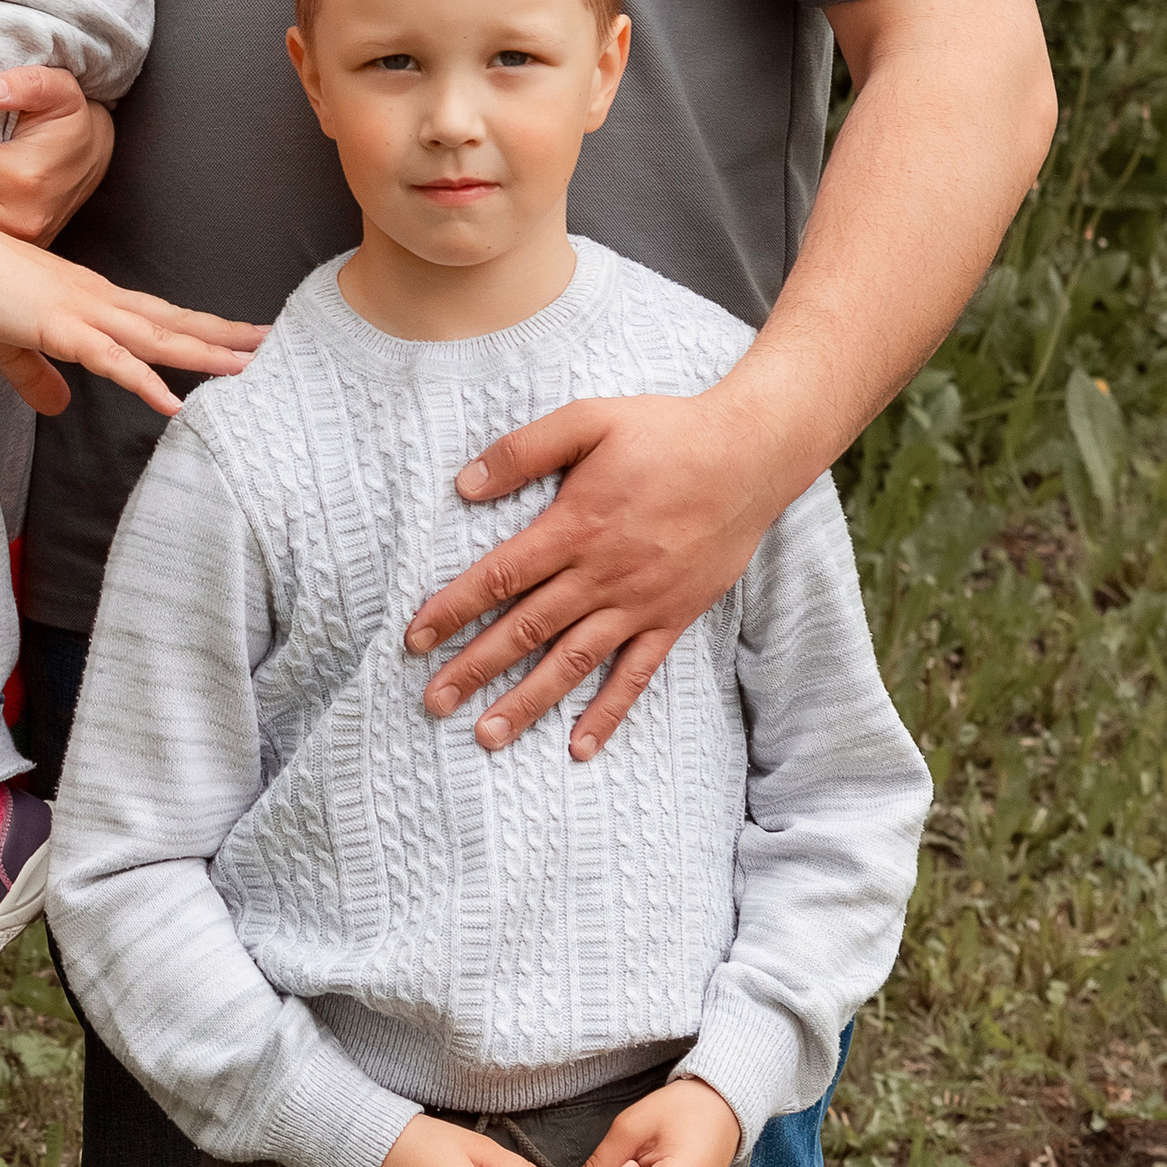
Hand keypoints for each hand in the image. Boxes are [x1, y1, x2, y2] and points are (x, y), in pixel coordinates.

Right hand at [0, 209, 260, 419]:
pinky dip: (147, 381)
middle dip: (223, 337)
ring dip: (205, 353)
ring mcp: (83, 312)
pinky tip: (174, 402)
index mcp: (88, 301)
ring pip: (158, 337)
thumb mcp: (6, 343)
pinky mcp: (60, 326)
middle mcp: (97, 301)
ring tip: (250, 366)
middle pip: (173, 322)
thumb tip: (58, 406)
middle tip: (273, 345)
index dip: (199, 330)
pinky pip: (113, 360)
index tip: (238, 338)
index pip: (156, 318)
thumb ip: (35, 376)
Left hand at [407, 378, 792, 763]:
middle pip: (526, 630)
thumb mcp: (588, 420)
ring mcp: (639, 603)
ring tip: (487, 735)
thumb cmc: (665, 433)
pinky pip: (635, 675)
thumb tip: (463, 485)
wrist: (749, 457)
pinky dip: (607, 712)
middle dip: (474, 668)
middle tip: (432, 702)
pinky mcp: (673, 618)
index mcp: (574, 527)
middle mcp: (601, 575)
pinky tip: (579, 746)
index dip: (454, 609)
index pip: (499, 577)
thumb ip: (523, 452)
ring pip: (572, 662)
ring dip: (526, 701)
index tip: (416, 638)